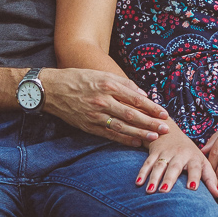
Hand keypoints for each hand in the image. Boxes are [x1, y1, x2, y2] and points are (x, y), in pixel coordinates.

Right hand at [40, 68, 168, 145]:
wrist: (52, 89)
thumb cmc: (79, 78)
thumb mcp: (101, 74)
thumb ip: (124, 84)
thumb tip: (143, 95)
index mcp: (107, 85)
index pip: (135, 99)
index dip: (151, 107)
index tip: (164, 113)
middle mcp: (102, 101)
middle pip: (131, 114)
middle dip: (150, 122)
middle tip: (165, 128)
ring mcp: (95, 115)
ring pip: (122, 126)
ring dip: (140, 133)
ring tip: (154, 136)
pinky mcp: (88, 126)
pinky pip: (109, 134)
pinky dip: (124, 139)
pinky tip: (136, 142)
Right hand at [137, 128, 217, 198]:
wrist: (170, 131)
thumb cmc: (189, 152)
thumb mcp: (202, 161)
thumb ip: (210, 177)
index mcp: (194, 158)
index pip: (195, 168)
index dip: (194, 177)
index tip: (192, 188)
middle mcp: (180, 155)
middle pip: (174, 167)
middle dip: (169, 179)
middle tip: (165, 191)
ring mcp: (166, 153)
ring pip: (159, 166)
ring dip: (154, 177)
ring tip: (150, 190)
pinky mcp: (154, 152)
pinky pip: (147, 163)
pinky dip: (142, 172)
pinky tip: (138, 182)